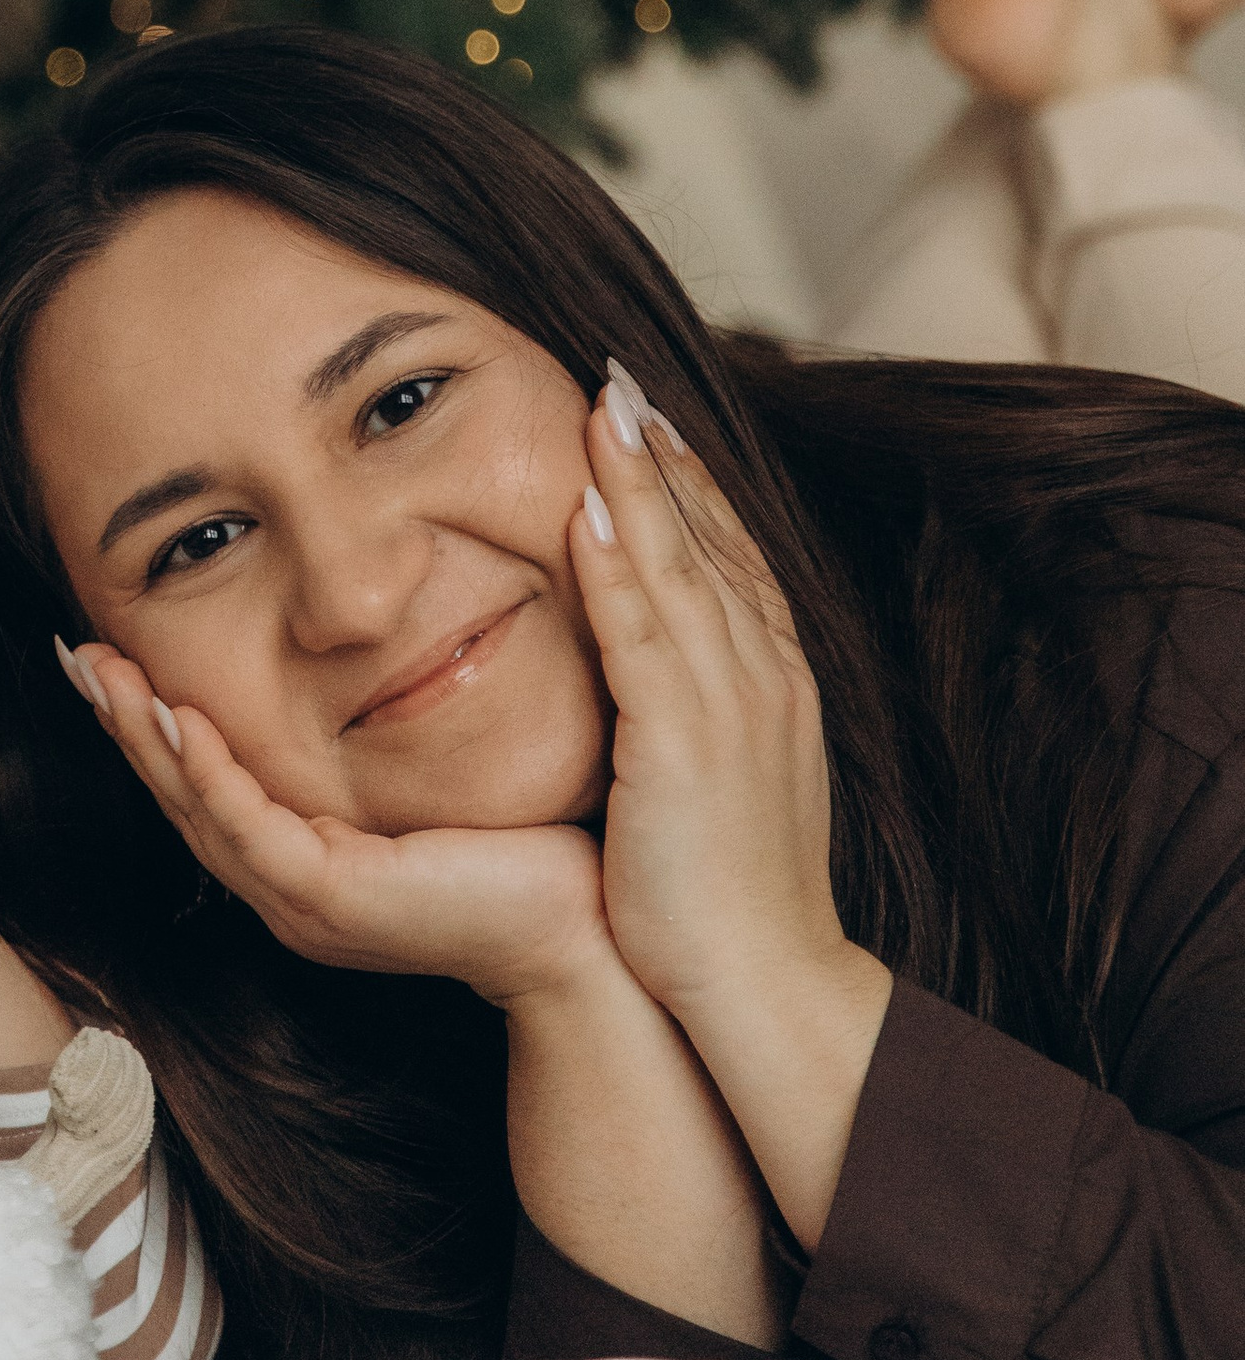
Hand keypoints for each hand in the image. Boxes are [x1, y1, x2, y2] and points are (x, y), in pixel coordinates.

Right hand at [72, 642, 612, 1007]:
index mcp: (305, 868)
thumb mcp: (429, 785)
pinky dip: (211, 773)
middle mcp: (288, 893)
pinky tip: (182, 719)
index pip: (209, 789)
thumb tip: (370, 654)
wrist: (582, 931)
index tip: (113, 655)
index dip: (154, 724)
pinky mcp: (335, 900)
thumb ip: (383, 741)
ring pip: (200, 812)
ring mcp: (304, 905)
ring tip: (104, 674)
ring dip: (147, 739)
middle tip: (75, 650)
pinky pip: (254, 829)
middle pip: (181, 799)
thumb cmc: (524, 852)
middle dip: (124, 722)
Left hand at [572, 376, 846, 1019]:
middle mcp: (761, 679)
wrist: (766, 982)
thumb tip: (665, 687)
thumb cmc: (733, 900)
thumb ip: (699, 719)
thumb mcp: (727, 785)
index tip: (654, 421)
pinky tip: (586, 512)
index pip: (734, 559)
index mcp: (774, 687)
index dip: (694, 484)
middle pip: (710, 541)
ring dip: (638, 482)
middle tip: (621, 376)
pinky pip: (641, 636)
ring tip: (601, 407)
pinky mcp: (680, 744)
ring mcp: (727, 707)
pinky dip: (616, 567)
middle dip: (664, 455)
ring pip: (678, 568)